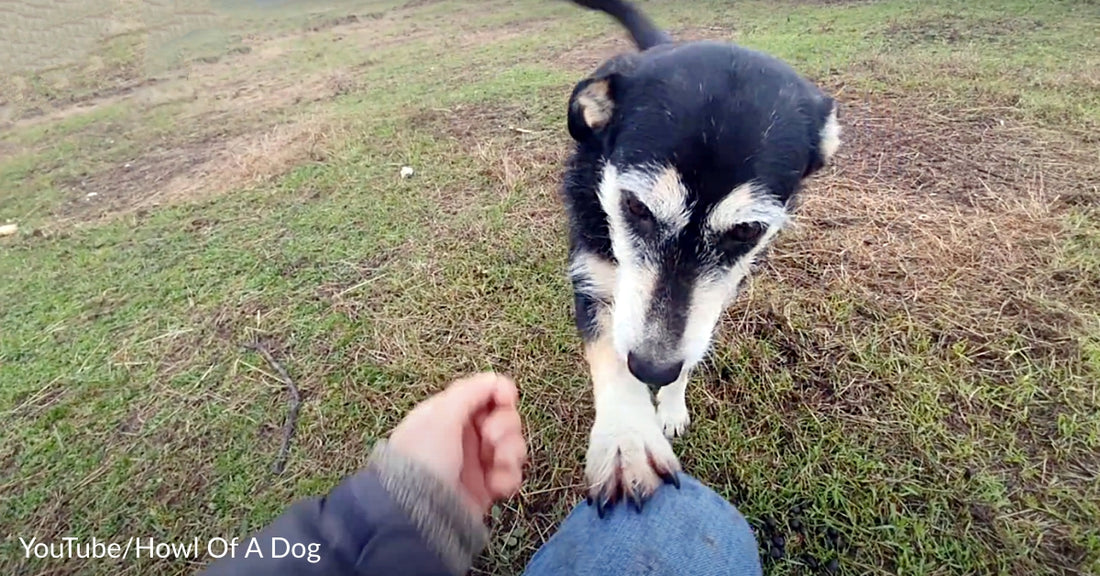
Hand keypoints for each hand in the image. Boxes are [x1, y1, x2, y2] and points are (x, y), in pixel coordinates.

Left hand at [388, 372, 526, 515]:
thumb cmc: (424, 457)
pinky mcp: (487, 486)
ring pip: (512, 444)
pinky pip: (511, 473)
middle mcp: (464, 434)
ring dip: (511, 452)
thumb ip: (470, 392)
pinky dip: (508, 477)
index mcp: (450, 413)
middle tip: (491, 438)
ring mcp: (476, 461)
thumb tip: (495, 379)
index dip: (500, 393)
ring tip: (497, 465)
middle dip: (505, 426)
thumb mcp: (441, 416)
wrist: (418, 510)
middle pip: (504, 417)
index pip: (485, 393)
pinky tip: (496, 486)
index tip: (506, 399)